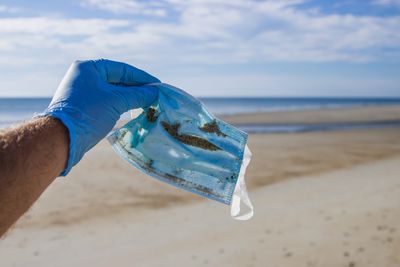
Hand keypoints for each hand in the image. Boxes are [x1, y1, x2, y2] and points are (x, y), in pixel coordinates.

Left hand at [43, 59, 159, 174]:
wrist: (62, 138)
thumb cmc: (89, 113)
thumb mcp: (117, 101)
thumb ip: (138, 95)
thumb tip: (155, 92)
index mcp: (89, 68)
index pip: (122, 69)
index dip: (142, 77)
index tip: (158, 85)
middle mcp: (84, 77)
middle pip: (118, 80)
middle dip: (137, 89)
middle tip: (155, 96)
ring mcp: (84, 93)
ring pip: (113, 93)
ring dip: (130, 98)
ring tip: (148, 104)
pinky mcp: (85, 108)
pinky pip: (108, 103)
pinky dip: (121, 106)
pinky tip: (133, 111)